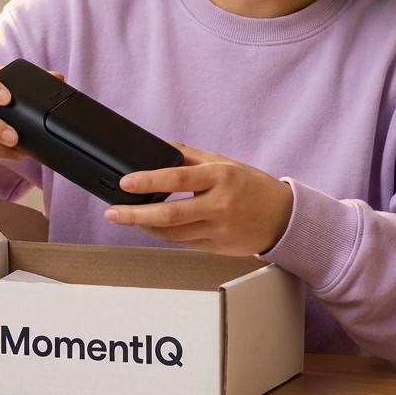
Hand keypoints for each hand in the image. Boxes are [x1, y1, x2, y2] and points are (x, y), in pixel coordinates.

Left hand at [102, 142, 292, 255]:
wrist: (283, 218)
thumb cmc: (252, 187)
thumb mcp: (224, 163)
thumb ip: (190, 156)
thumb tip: (158, 147)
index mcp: (220, 178)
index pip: (178, 178)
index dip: (149, 181)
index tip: (126, 182)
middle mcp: (219, 205)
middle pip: (169, 214)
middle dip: (135, 214)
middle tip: (112, 212)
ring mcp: (218, 229)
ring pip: (172, 234)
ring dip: (146, 227)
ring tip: (128, 217)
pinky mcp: (216, 247)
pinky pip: (183, 243)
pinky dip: (165, 235)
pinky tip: (153, 226)